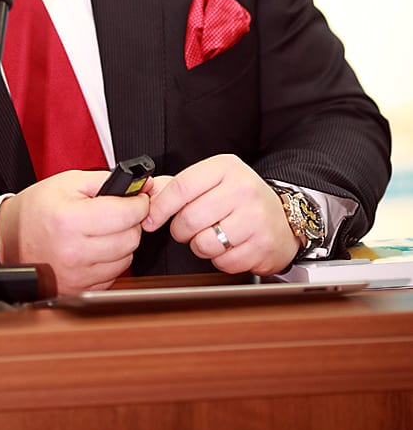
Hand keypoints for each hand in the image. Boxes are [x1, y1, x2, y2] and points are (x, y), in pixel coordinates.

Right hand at [0, 170, 150, 294]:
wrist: (7, 238)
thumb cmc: (35, 209)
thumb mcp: (67, 182)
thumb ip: (105, 181)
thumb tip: (138, 185)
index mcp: (71, 220)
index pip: (126, 214)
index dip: (139, 203)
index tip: (138, 198)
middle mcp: (75, 251)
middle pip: (131, 238)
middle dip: (131, 222)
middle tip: (118, 213)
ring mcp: (77, 274)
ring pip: (126, 259)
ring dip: (122, 243)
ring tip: (103, 231)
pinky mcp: (79, 288)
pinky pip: (113, 275)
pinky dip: (111, 261)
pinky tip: (96, 248)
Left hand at [142, 154, 299, 274]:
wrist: (284, 218)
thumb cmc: (241, 199)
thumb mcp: (212, 180)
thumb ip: (176, 185)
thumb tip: (146, 194)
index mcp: (225, 167)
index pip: (181, 187)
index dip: (160, 207)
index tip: (151, 219)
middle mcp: (242, 189)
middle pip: (189, 218)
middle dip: (180, 230)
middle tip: (187, 229)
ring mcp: (254, 218)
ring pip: (204, 243)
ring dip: (199, 246)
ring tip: (211, 236)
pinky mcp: (262, 245)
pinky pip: (223, 261)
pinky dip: (219, 259)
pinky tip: (229, 246)